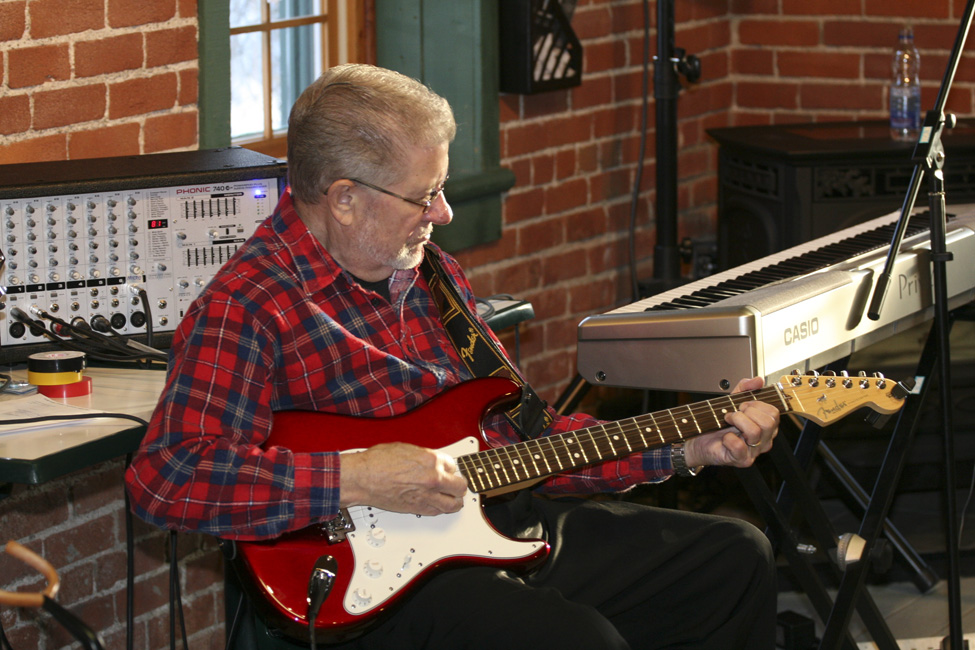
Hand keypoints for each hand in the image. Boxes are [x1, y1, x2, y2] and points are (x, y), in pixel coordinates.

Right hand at [339, 442, 468, 514]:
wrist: (363, 478)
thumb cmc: (377, 462)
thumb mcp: (406, 449)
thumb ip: (424, 457)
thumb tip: (431, 461)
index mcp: (431, 460)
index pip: (453, 465)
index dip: (449, 467)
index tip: (446, 469)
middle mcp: (433, 479)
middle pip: (460, 486)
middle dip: (457, 484)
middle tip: (454, 483)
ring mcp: (426, 496)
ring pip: (454, 504)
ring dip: (454, 500)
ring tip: (452, 498)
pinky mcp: (417, 509)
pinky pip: (438, 511)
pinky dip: (440, 508)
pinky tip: (438, 504)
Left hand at [683, 377, 778, 468]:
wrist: (700, 440)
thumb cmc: (718, 423)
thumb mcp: (732, 401)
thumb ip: (745, 388)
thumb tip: (758, 380)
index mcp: (766, 427)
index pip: (774, 413)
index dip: (756, 405)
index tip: (742, 405)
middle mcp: (764, 440)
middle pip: (768, 422)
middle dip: (747, 412)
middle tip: (734, 414)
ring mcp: (754, 452)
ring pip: (755, 431)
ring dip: (737, 421)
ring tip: (727, 421)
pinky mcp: (742, 460)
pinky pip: (739, 446)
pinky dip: (728, 438)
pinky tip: (724, 438)